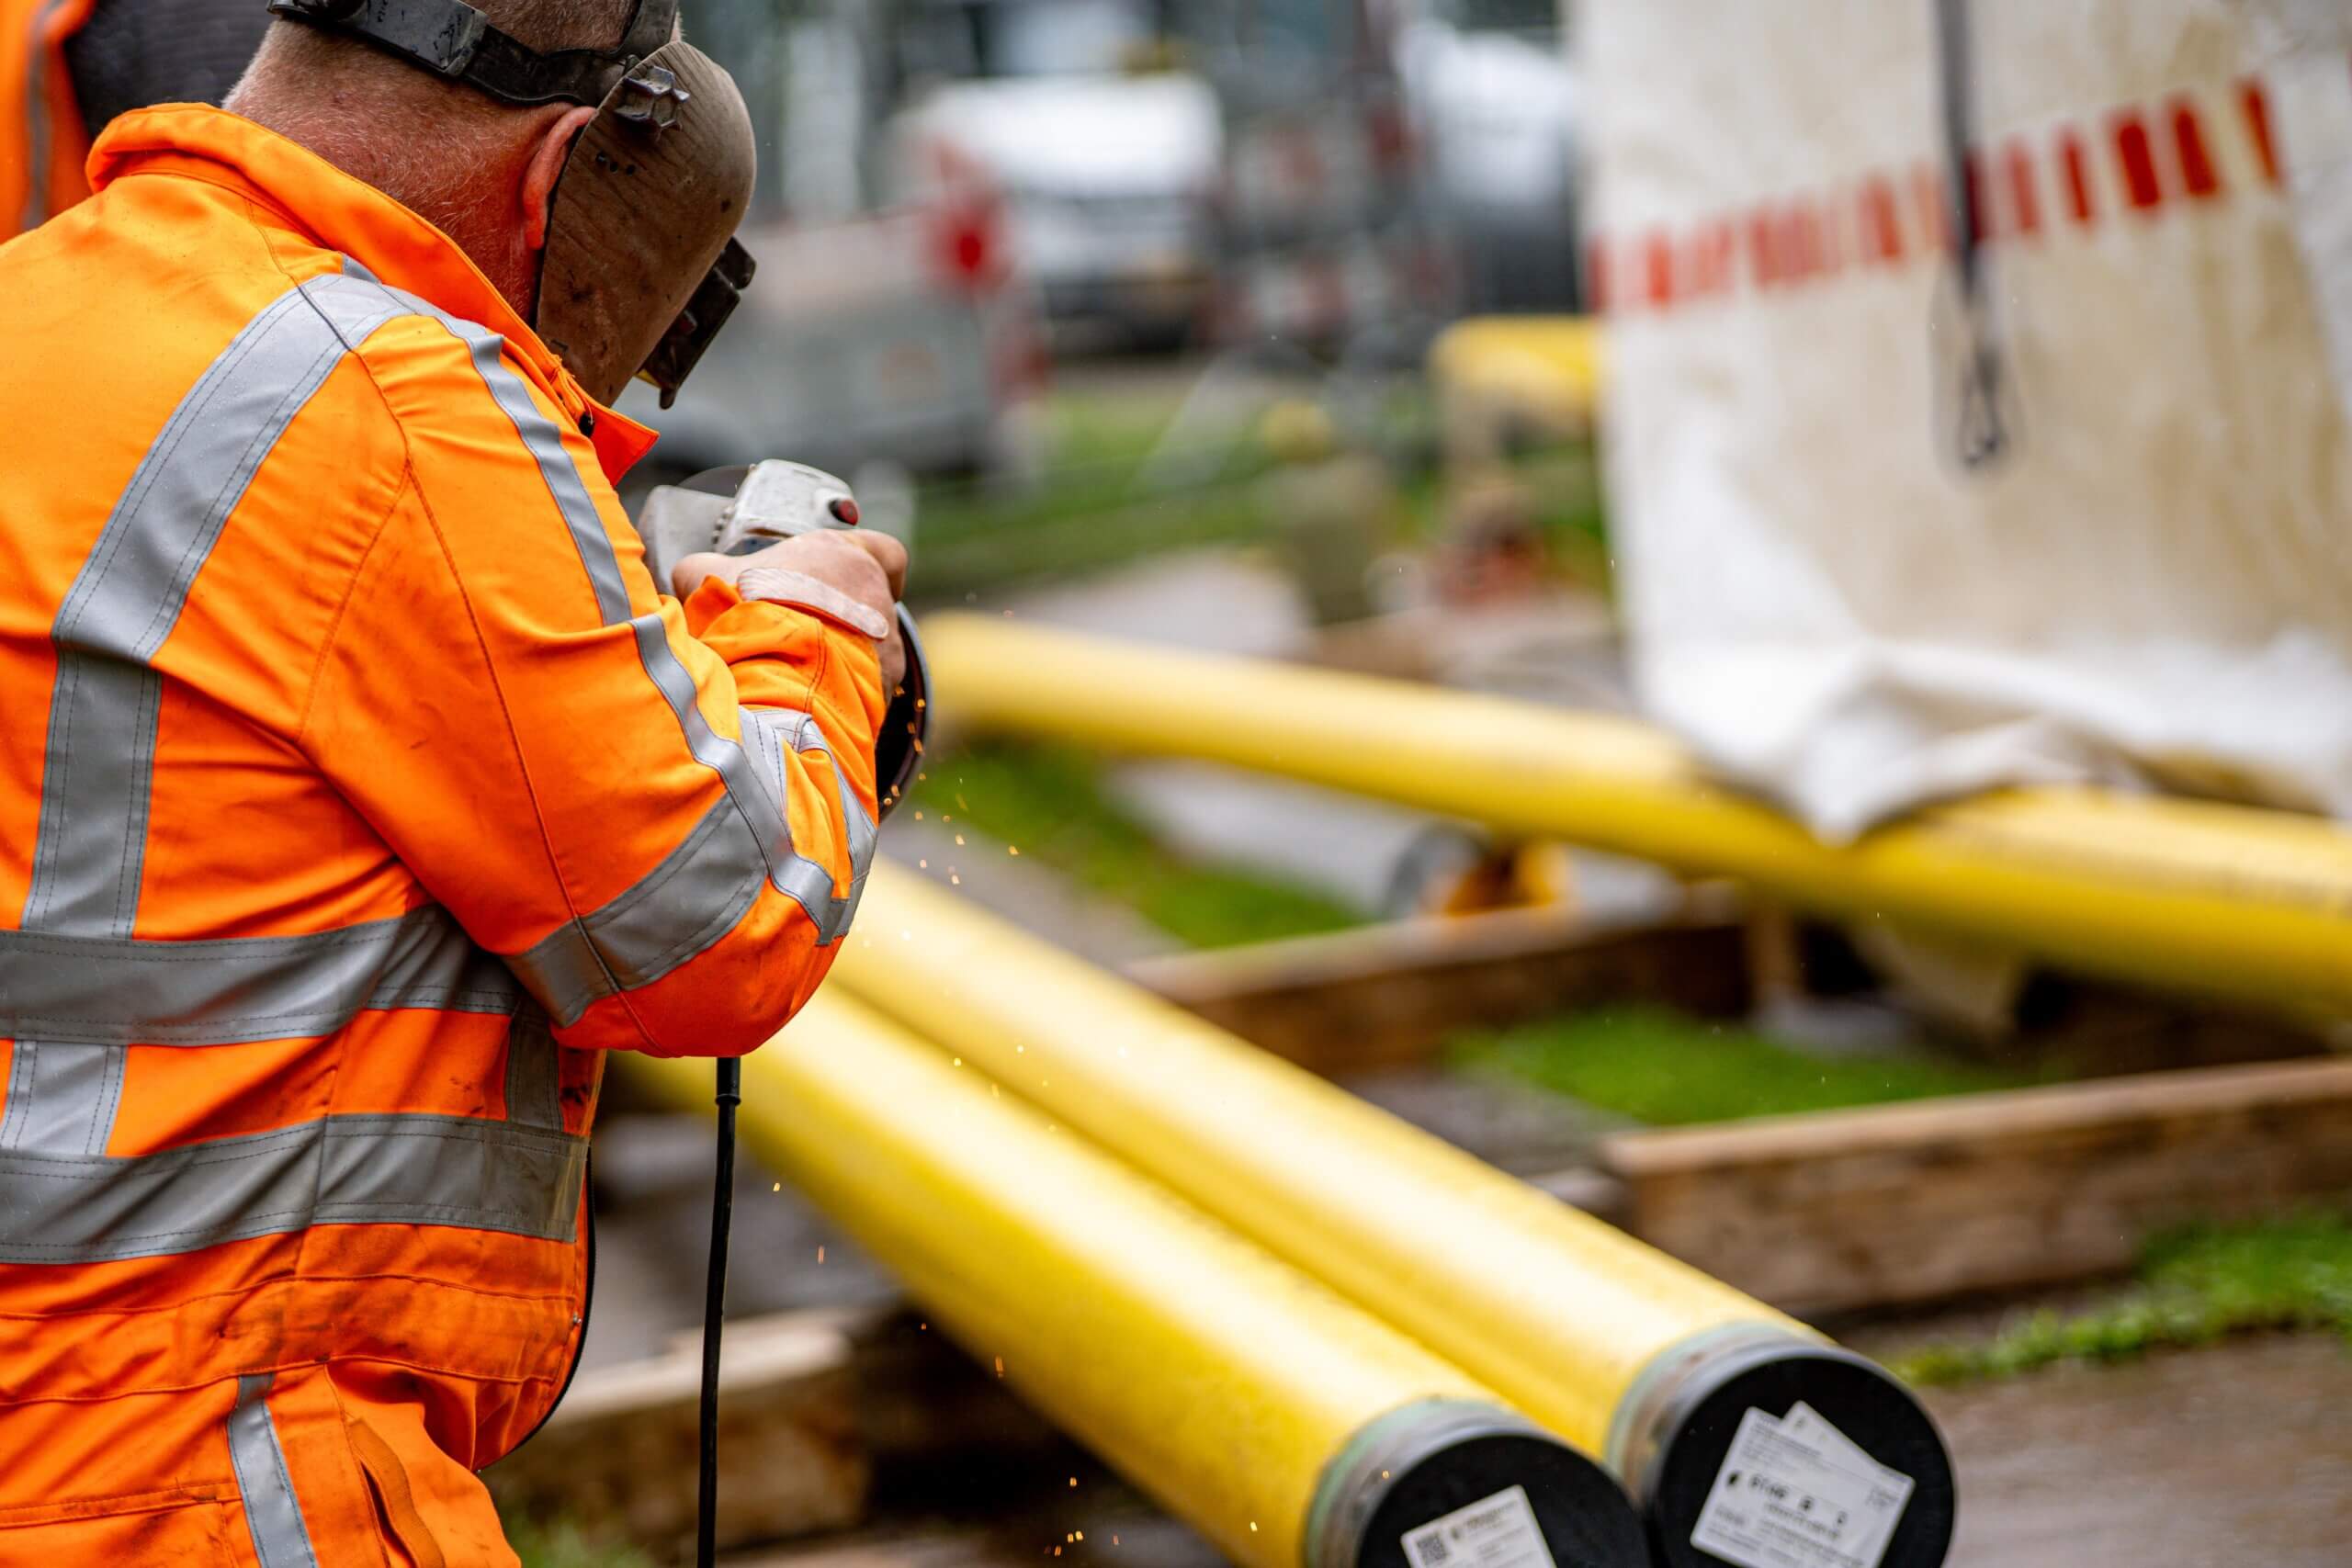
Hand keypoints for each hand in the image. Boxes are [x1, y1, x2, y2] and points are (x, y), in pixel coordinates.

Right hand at [674, 530, 908, 689]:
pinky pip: (868, 687)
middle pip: (875, 605)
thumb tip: (689, 576)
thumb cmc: (745, 611)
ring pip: (874, 649)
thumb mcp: (709, 576)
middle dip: (846, 617)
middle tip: (808, 630)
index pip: (886, 551)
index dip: (872, 563)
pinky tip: (809, 697)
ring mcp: (885, 645)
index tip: (852, 578)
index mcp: (845, 557)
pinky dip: (844, 690)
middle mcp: (877, 598)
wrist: (768, 669)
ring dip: (845, 655)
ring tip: (801, 670)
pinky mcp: (882, 686)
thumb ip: (703, 569)